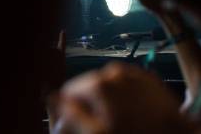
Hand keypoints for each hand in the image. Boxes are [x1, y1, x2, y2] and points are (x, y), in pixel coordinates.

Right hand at [52, 62, 191, 133]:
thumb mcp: (96, 132)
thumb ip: (70, 113)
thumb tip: (51, 97)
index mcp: (97, 83)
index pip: (68, 92)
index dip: (70, 109)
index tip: (78, 124)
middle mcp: (114, 72)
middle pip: (89, 86)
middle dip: (91, 103)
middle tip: (102, 124)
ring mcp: (133, 75)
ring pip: (108, 85)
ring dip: (108, 100)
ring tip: (119, 120)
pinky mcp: (149, 80)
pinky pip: (128, 85)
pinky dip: (126, 96)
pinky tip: (132, 112)